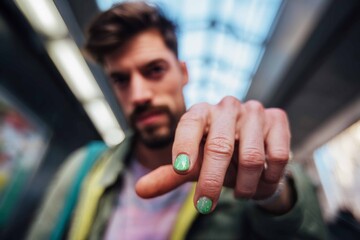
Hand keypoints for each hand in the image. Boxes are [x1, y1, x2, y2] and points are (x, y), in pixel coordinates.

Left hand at [136, 97, 290, 213]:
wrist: (251, 148)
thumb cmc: (214, 155)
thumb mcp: (191, 164)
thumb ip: (169, 175)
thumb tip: (140, 190)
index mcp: (200, 111)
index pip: (189, 124)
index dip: (185, 147)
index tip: (181, 171)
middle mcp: (226, 106)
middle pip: (220, 146)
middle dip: (211, 181)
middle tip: (204, 206)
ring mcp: (254, 110)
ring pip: (252, 157)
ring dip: (245, 185)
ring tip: (241, 192)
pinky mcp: (277, 118)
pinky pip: (278, 156)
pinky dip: (269, 178)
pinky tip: (262, 180)